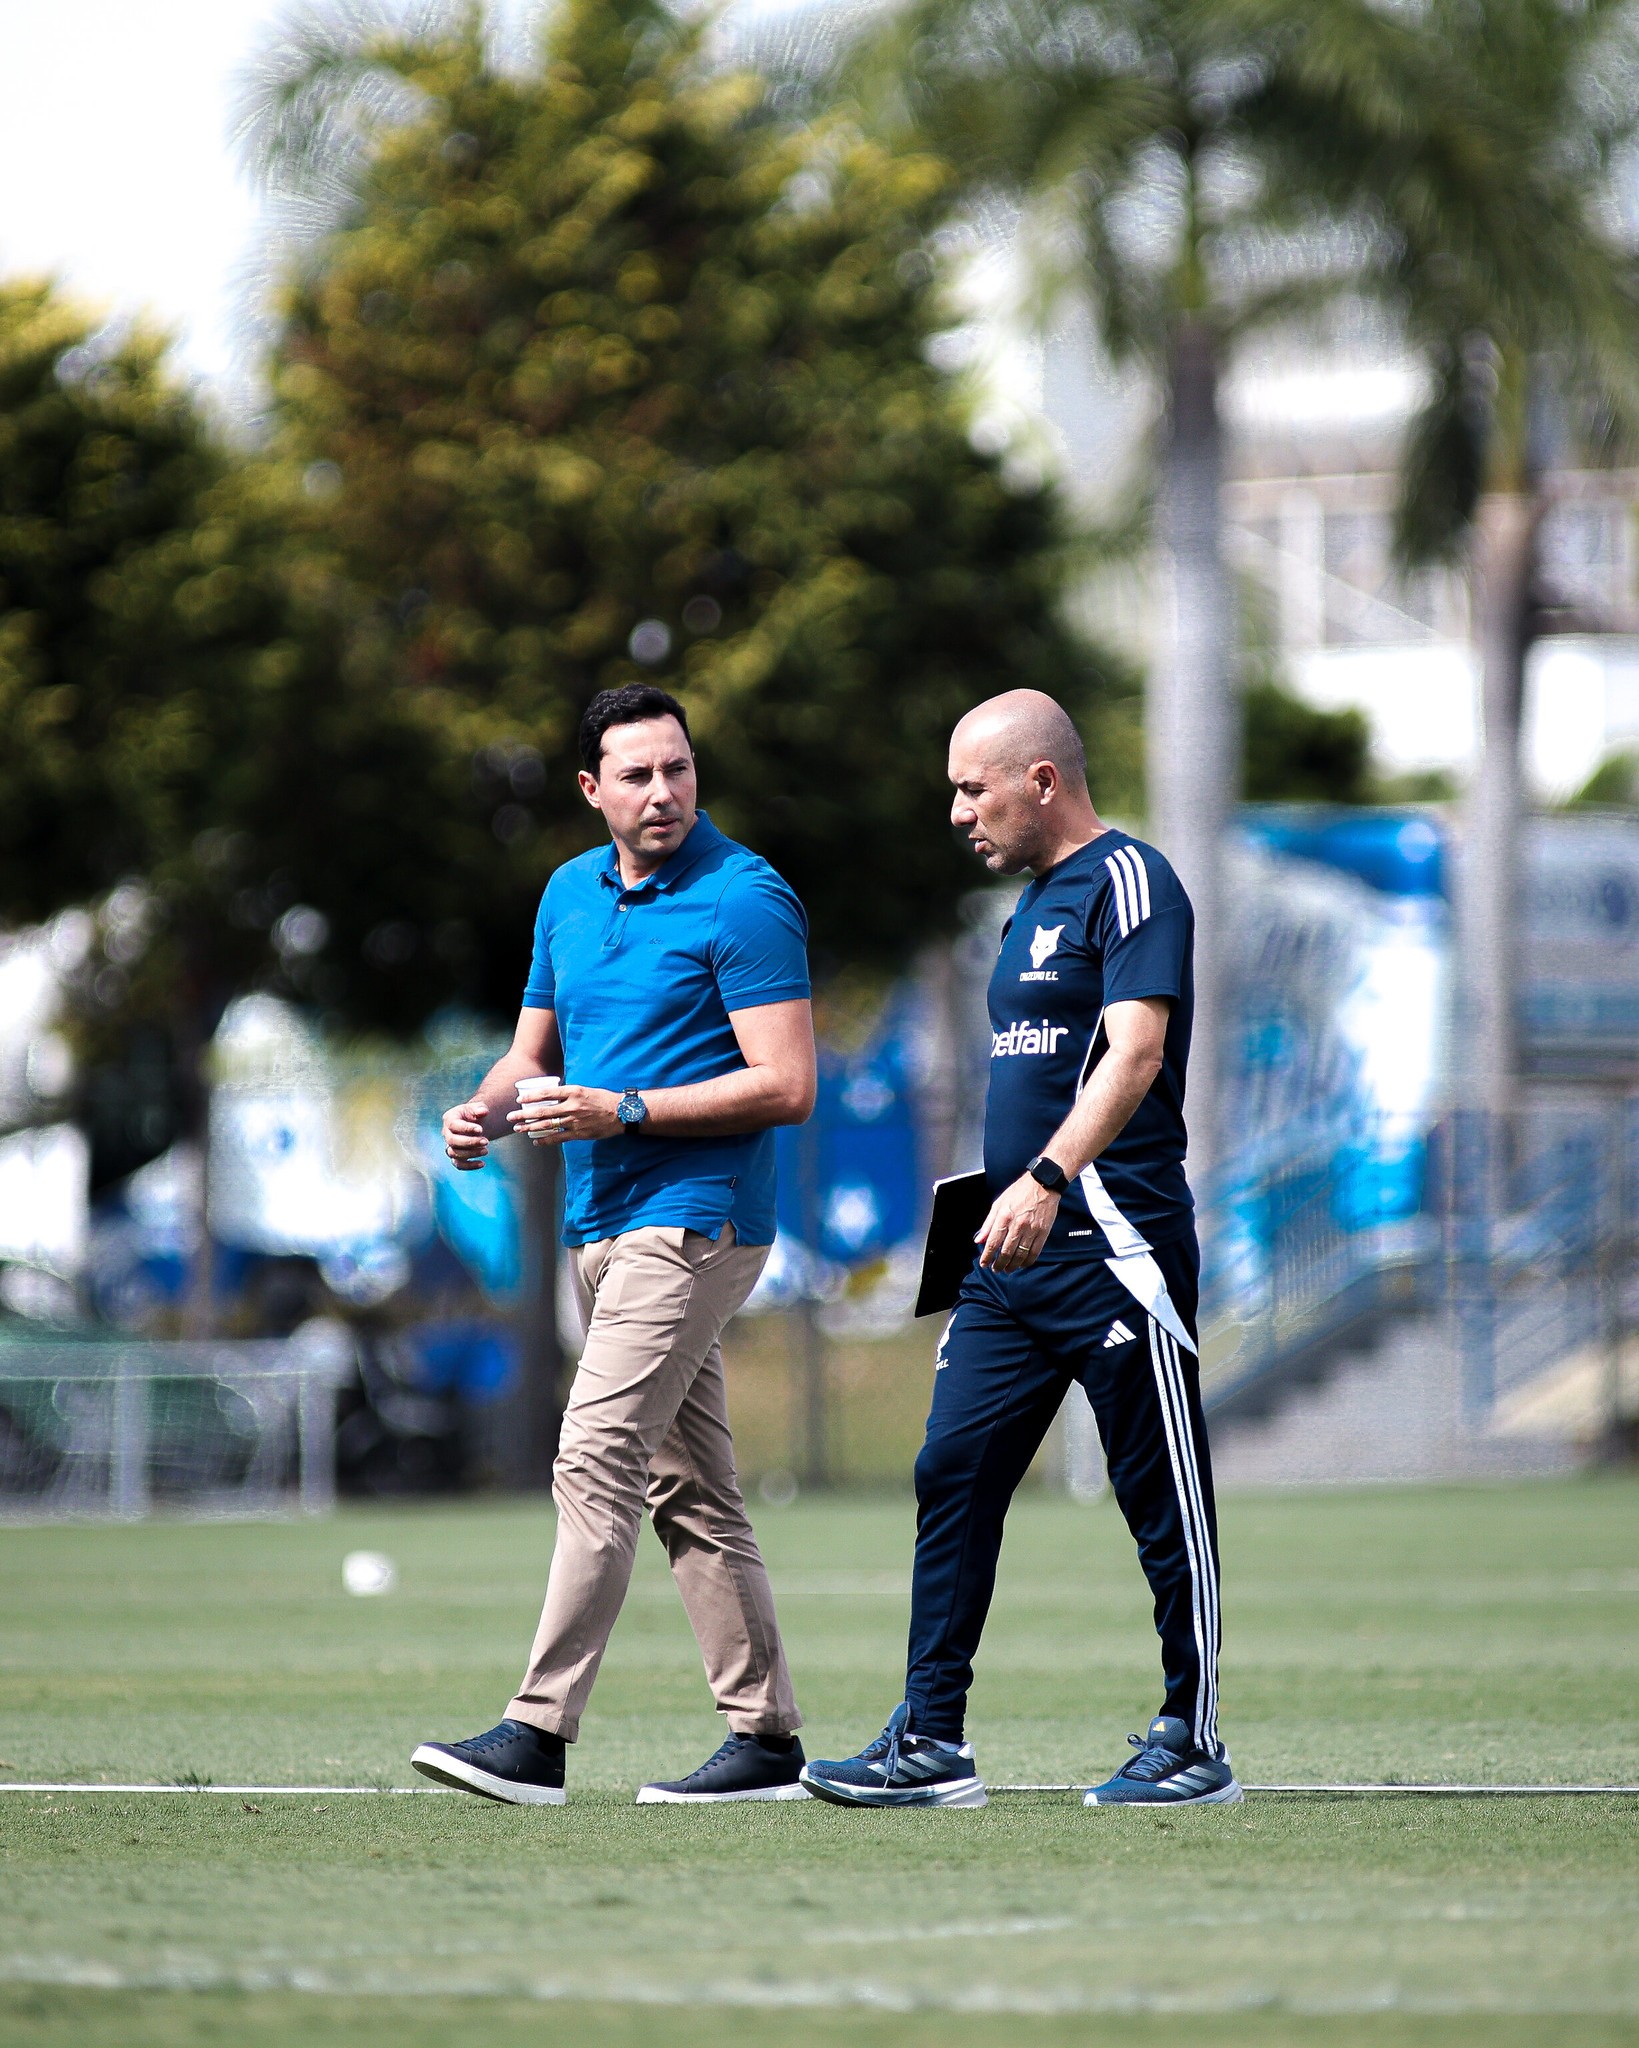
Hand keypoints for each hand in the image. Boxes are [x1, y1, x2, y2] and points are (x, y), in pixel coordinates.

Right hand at [442, 1097, 491, 1171]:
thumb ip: (480, 1108)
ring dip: (470, 1153)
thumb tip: (484, 1111)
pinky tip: (482, 1164)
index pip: (454, 1125)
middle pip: (452, 1141)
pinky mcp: (456, 1156)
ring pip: (454, 1153)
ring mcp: (450, 1146)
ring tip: (486, 1151)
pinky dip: (469, 1166)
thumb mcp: (478, 1107)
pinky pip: (458, 1164)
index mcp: (449, 1119)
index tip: (481, 1129)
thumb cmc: (475, 1114)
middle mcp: (446, 1133)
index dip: (466, 1128)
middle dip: (469, 1142)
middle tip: (486, 1141)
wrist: (475, 1123)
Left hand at [507, 1084, 622, 1144]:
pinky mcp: (579, 1133)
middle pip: (542, 1111)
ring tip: (518, 1129)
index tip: (519, 1099)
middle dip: (524, 1115)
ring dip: (530, 1128)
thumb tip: (550, 1097)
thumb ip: (567, 1094)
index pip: (546, 1093)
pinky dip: (546, 1140)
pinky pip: (558, 1138)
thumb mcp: (584, 1090)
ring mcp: (575, 1121)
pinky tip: (536, 1141)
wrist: (621, 1112)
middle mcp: (572, 1106)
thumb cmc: (602, 1099)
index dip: (531, 1097)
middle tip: (510, 1117)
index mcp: (573, 1092)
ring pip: (547, 1125)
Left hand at [975, 1174, 1060, 1272]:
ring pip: (1020, 1255)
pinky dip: (1027, 1262)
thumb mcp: (998, 1203)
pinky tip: (1021, 1264)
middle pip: (1006, 1252)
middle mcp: (1017, 1225)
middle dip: (999, 1264)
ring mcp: (1031, 1230)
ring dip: (1012, 1266)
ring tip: (1007, 1269)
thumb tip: (979, 1240)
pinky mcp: (1043, 1232)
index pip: (993, 1242)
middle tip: (995, 1269)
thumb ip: (988, 1224)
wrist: (1043, 1184)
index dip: (987, 1256)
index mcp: (1004, 1216)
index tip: (984, 1263)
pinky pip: (1034, 1252)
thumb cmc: (1019, 1192)